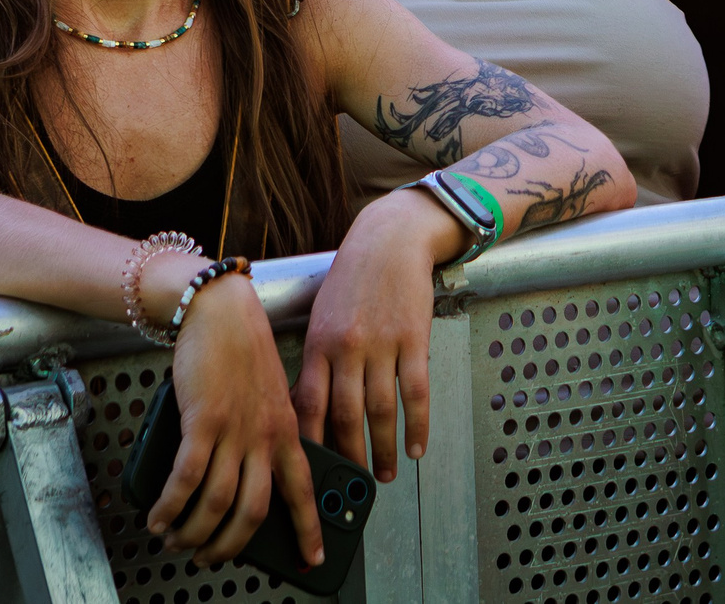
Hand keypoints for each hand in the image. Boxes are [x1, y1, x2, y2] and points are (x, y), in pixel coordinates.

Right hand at [149, 270, 321, 568]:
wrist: (222, 311)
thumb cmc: (242, 353)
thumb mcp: (270, 397)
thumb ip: (266, 435)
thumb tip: (249, 478)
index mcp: (288, 431)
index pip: (304, 490)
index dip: (309, 529)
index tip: (314, 560)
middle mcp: (266, 435)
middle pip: (254, 511)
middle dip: (230, 545)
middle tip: (210, 559)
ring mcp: (235, 429)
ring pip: (218, 503)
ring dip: (194, 531)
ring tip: (177, 541)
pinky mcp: (203, 420)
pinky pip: (186, 479)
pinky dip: (171, 506)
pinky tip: (159, 517)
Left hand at [294, 191, 444, 485]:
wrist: (390, 239)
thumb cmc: (352, 279)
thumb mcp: (321, 315)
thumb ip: (316, 360)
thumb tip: (310, 411)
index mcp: (317, 344)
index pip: (307, 406)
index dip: (308, 444)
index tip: (310, 471)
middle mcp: (346, 347)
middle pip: (345, 417)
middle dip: (349, 458)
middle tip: (352, 485)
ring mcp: (382, 344)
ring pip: (381, 411)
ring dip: (384, 449)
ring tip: (387, 472)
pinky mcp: (414, 339)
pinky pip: (416, 392)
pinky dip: (418, 425)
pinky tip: (418, 445)